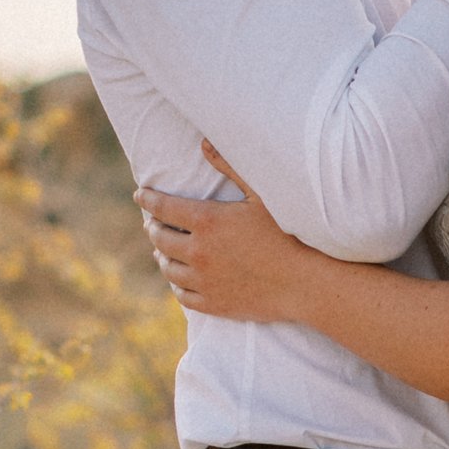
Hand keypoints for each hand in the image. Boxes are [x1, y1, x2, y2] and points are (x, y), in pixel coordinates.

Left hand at [138, 148, 311, 322]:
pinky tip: (181, 277)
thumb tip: (204, 144)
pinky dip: (177, 283)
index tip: (140, 194)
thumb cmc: (290, 233)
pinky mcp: (214, 304)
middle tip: (153, 221)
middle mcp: (198, 252)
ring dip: (162, 256)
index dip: (147, 199)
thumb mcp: (262, 194)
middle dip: (152, 226)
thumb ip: (230, 167)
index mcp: (207, 222)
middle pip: (159, 238)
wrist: (307, 283)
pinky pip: (182, 295)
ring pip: (167, 268)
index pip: (162, 208)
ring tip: (164, 250)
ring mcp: (204, 281)